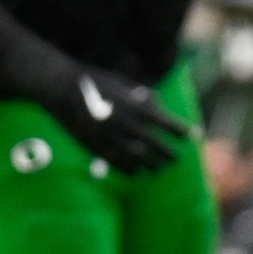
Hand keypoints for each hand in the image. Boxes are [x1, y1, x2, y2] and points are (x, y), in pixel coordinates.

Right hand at [33, 62, 191, 173]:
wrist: (60, 87)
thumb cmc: (93, 81)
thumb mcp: (123, 83)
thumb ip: (140, 95)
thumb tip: (156, 102)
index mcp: (138, 107)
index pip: (169, 124)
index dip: (183, 132)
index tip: (193, 136)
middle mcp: (129, 125)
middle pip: (158, 146)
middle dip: (169, 155)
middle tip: (176, 160)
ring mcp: (112, 138)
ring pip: (140, 160)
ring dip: (152, 166)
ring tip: (158, 169)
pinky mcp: (95, 147)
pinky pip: (118, 164)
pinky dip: (130, 170)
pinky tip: (136, 172)